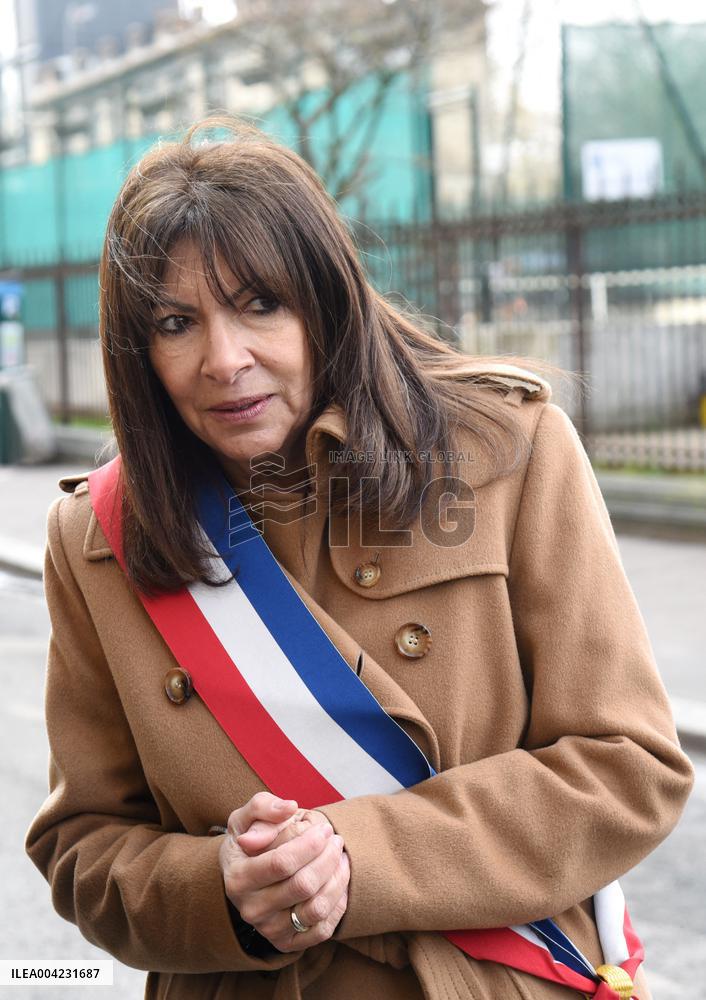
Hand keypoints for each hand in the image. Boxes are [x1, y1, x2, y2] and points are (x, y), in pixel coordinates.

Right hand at [218, 792, 349, 952]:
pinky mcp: (286, 942)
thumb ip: (263, 806)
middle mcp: (251, 910)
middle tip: (336, 840)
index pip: (282, 863)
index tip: (324, 829)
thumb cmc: (248, 841)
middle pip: (303, 885)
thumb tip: (289, 807)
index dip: (310, 844)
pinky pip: (322, 929)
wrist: (244, 876)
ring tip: (340, 857)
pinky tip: (338, 880)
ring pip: (316, 908)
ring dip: (337, 879)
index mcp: (238, 878)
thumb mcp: (244, 818)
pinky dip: (338, 903)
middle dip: (328, 858)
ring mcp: (269, 929)